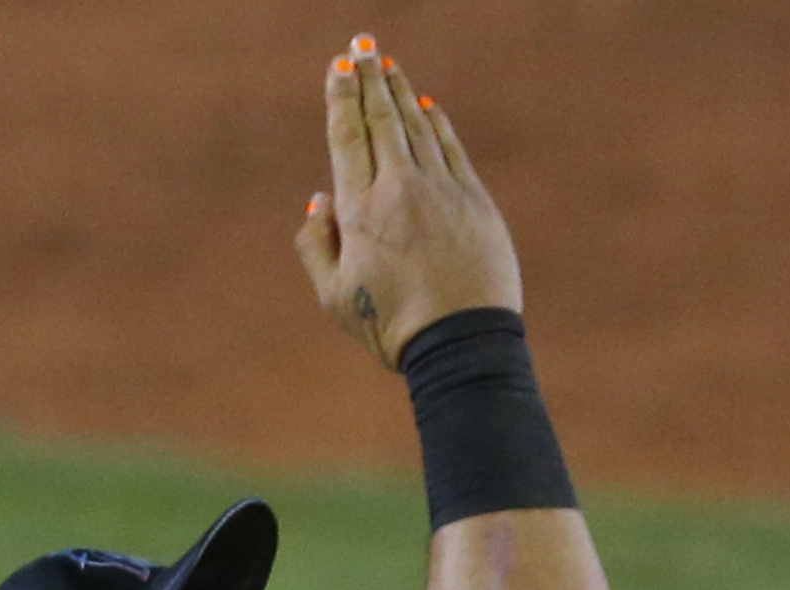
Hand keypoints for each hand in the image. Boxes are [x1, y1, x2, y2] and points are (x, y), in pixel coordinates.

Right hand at [295, 37, 521, 368]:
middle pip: (381, 120)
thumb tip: (317, 200)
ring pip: (416, 127)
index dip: (342, 96)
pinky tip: (426, 106)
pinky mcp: (474, 202)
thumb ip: (315, 245)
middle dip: (369, 78)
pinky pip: (452, 149)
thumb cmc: (393, 326)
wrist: (461, 343)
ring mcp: (441, 191)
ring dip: (401, 93)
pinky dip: (437, 123)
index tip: (339, 66)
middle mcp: (399, 189)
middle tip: (362, 46)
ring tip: (389, 65)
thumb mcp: (335, 297)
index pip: (347, 136)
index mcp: (359, 210)